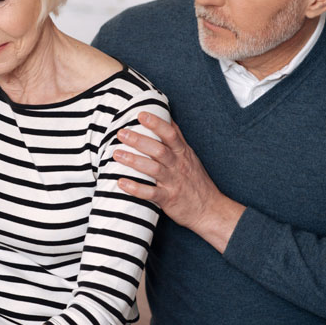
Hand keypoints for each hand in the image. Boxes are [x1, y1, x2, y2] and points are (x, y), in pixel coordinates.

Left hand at [113, 113, 242, 246]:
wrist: (209, 209)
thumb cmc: (195, 180)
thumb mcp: (189, 155)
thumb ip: (176, 138)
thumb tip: (166, 116)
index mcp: (182, 153)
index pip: (170, 134)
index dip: (156, 123)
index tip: (140, 114)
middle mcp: (178, 166)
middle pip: (158, 150)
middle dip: (139, 140)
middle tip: (121, 133)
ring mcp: (173, 182)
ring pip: (153, 169)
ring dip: (133, 161)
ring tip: (116, 154)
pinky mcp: (168, 199)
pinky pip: (150, 193)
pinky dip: (135, 188)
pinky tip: (120, 182)